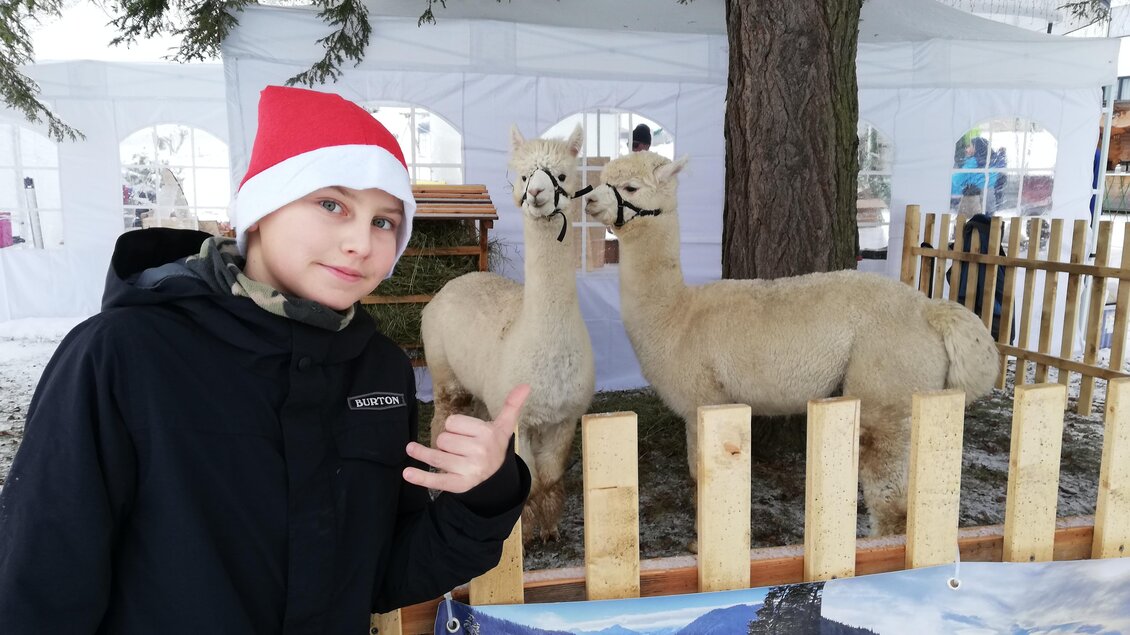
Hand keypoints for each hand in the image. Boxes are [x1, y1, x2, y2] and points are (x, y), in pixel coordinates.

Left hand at [402, 384, 529, 493]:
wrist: (497, 478)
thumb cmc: (495, 446)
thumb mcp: (504, 426)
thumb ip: (512, 405)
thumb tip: (526, 385)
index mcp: (488, 435)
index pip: (453, 422)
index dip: (454, 426)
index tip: (465, 433)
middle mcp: (479, 453)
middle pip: (443, 439)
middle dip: (446, 442)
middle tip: (458, 448)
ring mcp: (469, 470)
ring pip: (436, 456)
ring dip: (423, 453)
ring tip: (413, 449)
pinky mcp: (458, 485)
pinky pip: (436, 480)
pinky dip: (421, 477)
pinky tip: (407, 473)